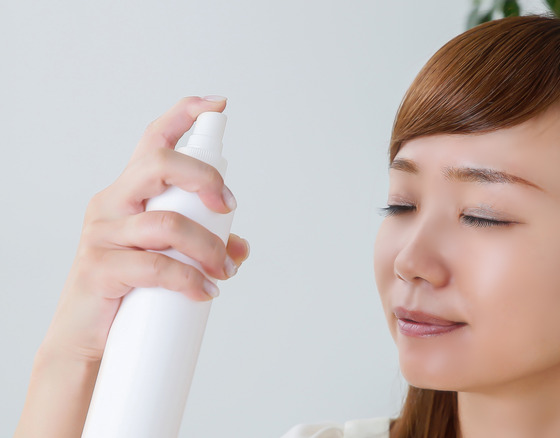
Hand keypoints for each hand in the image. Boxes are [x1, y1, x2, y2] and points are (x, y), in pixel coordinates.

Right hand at [42, 96, 249, 363]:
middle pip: (158, 164)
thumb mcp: (168, 259)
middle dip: (205, 179)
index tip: (217, 104)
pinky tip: (206, 292)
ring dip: (208, 247)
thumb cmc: (129, 291)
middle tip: (231, 207)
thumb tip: (241, 247)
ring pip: (166, 223)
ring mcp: (102, 234)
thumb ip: (203, 245)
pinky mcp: (99, 269)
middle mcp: (112, 203)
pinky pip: (154, 266)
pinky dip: (189, 280)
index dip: (184, 115)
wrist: (88, 342)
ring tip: (224, 271)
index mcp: (130, 192)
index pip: (153, 140)